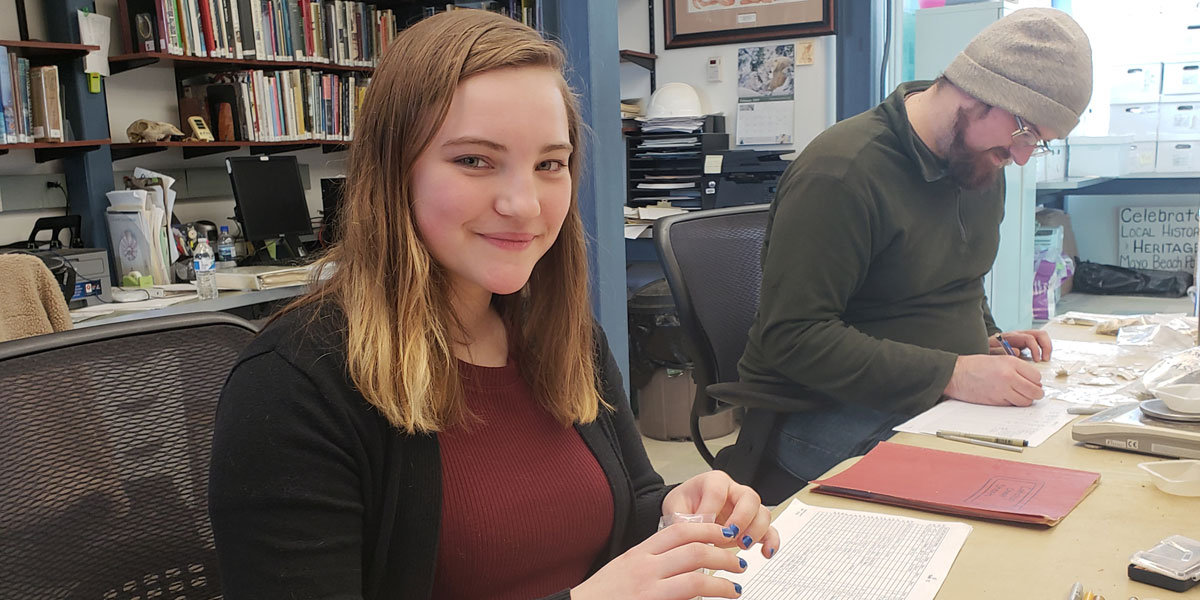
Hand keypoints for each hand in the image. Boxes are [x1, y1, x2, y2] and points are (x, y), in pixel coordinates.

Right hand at [570, 522, 746, 599]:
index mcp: (639, 552)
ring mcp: (648, 587)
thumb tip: (683, 560)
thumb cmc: (602, 594)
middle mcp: (645, 566)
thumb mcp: (626, 569)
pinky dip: (706, 598)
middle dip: (723, 555)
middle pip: (694, 550)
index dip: (708, 529)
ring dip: (723, 582)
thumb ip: (652, 562)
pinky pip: (688, 597)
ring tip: (734, 587)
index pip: (680, 530)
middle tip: (737, 562)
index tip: (724, 535)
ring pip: (697, 577)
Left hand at [663, 470, 779, 557]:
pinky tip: (765, 552)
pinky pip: (769, 530)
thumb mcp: (676, 508)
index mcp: (714, 481)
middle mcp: (734, 491)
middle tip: (729, 535)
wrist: (687, 511)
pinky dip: (770, 541)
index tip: (703, 528)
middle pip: (749, 498)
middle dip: (741, 518)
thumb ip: (683, 519)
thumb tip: (694, 533)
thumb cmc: (684, 505)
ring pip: (762, 513)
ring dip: (755, 531)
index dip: (711, 511)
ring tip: (742, 545)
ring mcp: (746, 508)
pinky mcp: (752, 524)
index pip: (718, 492)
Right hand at [944, 354, 1042, 405]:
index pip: (1036, 376)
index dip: (1036, 381)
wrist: (955, 374)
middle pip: (1035, 390)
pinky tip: (1009, 397)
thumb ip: (1016, 368)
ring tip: (1021, 396)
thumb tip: (1031, 381)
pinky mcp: (996, 401)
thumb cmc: (974, 366)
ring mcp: (1003, 390)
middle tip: (1033, 392)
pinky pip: (1014, 405)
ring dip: (1026, 400)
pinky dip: (1014, 403)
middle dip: (1036, 393)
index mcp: (1011, 363)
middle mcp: (1009, 376)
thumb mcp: (998, 359)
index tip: (1033, 382)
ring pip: (1026, 401)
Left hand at [988, 330, 1052, 360]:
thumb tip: (1016, 352)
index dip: (1035, 349)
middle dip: (1046, 346)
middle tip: (1045, 359)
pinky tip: (1042, 357)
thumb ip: (1001, 351)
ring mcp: (1024, 336)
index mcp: (1012, 336)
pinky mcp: (1026, 340)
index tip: (1037, 360)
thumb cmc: (989, 348)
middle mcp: (1020, 334)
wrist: (985, 344)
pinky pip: (1039, 340)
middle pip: (1040, 334)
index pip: (1029, 338)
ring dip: (1047, 347)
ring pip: (1042, 336)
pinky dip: (1044, 348)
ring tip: (1046, 358)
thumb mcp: (991, 351)